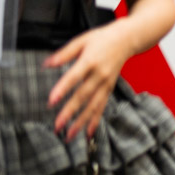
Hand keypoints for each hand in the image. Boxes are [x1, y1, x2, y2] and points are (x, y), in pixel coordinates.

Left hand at [45, 21, 137, 139]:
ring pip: (93, 106)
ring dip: (81, 122)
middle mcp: (99, 74)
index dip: (62, 89)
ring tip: (69, 135)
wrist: (127, 39)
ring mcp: (106, 83)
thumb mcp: (81, 40)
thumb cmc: (102, 38)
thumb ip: (64, 54)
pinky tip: (87, 133)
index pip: (74, 77)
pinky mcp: (109, 89)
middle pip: (83, 96)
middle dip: (70, 112)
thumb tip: (46, 64)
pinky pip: (101, 107)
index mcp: (90, 60)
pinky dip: (94, 121)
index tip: (51, 101)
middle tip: (57, 125)